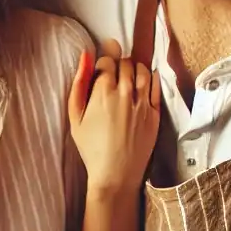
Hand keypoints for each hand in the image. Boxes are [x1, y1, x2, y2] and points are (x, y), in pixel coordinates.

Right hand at [67, 40, 159, 198]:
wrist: (115, 174)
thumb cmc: (91, 147)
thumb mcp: (75, 117)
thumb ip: (78, 84)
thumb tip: (85, 55)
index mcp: (102, 92)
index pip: (107, 61)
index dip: (103, 62)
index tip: (102, 70)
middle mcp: (124, 93)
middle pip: (125, 63)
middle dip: (119, 63)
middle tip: (115, 72)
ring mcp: (142, 103)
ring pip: (142, 71)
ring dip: (135, 68)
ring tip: (129, 75)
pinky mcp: (155, 113)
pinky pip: (156, 86)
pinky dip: (151, 78)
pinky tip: (145, 80)